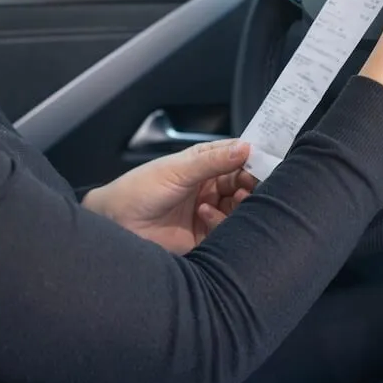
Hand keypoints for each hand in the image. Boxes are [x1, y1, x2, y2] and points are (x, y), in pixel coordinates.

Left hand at [82, 139, 257, 253]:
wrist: (115, 224)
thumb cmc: (138, 190)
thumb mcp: (178, 169)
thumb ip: (213, 161)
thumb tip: (246, 147)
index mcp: (203, 165)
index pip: (237, 158)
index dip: (252, 158)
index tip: (266, 161)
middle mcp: (208, 187)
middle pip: (242, 183)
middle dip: (250, 182)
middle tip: (252, 183)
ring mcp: (207, 211)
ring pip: (238, 206)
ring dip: (240, 201)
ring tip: (236, 197)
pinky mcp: (203, 235)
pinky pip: (225, 228)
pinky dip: (220, 220)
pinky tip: (204, 214)